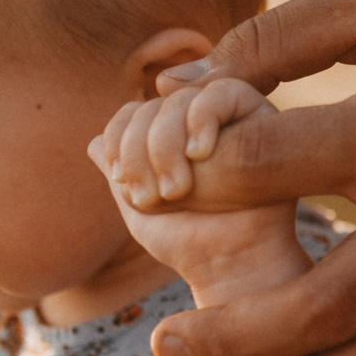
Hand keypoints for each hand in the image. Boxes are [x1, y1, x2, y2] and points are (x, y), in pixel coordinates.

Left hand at [92, 78, 303, 299]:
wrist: (229, 265)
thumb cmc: (187, 242)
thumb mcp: (139, 205)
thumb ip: (119, 171)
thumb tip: (93, 142)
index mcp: (169, 137)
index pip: (132, 112)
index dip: (118, 139)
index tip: (121, 181)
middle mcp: (198, 121)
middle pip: (152, 105)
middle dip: (140, 150)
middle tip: (152, 197)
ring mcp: (230, 117)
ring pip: (180, 100)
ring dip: (166, 145)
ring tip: (177, 191)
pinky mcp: (261, 115)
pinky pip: (223, 91)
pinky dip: (201, 118)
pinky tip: (199, 153)